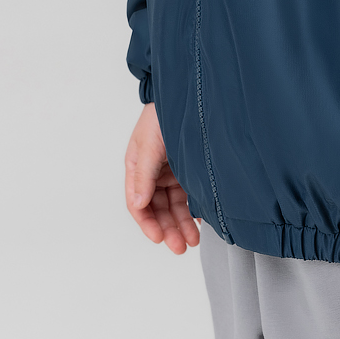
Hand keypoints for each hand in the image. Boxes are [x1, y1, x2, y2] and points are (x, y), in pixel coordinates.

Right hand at [124, 102, 199, 253]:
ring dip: (182, 223)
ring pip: (174, 205)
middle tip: (180, 247)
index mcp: (137, 168)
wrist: (189, 92)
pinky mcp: (189, 168)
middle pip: (158, 209)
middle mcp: (154, 173)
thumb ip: (144, 175)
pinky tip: (201, 220)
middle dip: (168, 229)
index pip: (138, 204)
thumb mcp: (149, 144)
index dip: (147, 223)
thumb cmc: (162, 114)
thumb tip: (138, 203)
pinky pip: (189, 194)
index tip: (159, 238)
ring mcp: (172, 171)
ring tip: (193, 240)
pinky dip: (194, 209)